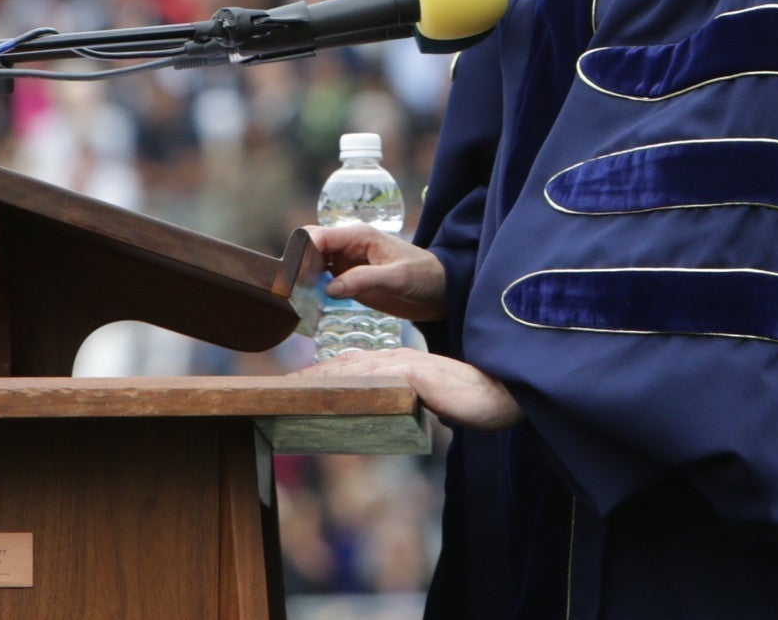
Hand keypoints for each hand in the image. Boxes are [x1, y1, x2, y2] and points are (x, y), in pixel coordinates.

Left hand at [299, 348, 523, 430]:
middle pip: (342, 366)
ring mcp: (402, 364)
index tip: (295, 386)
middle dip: (309, 375)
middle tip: (276, 387)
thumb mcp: (430, 405)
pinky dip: (339, 384)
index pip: (351, 368)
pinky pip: (366, 379)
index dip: (323, 375)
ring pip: (348, 370)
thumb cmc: (471, 401)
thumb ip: (414, 406)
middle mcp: (395, 359)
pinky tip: (319, 392)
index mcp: (399, 365)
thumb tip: (410, 419)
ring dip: (315, 380)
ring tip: (286, 391)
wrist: (501, 394)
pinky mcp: (410, 374)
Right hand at [306, 224, 447, 322]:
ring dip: (304, 279)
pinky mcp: (349, 281)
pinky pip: (323, 283)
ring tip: (297, 299)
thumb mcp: (396, 277)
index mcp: (358, 236)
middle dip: (298, 264)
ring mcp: (347, 265)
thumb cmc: (423, 276)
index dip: (303, 250)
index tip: (294, 273)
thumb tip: (329, 289)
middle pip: (311, 248)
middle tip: (292, 288)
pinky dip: (314, 291)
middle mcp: (348, 247)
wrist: (440, 292)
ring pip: (313, 265)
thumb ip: (363, 280)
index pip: (319, 236)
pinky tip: (310, 305)